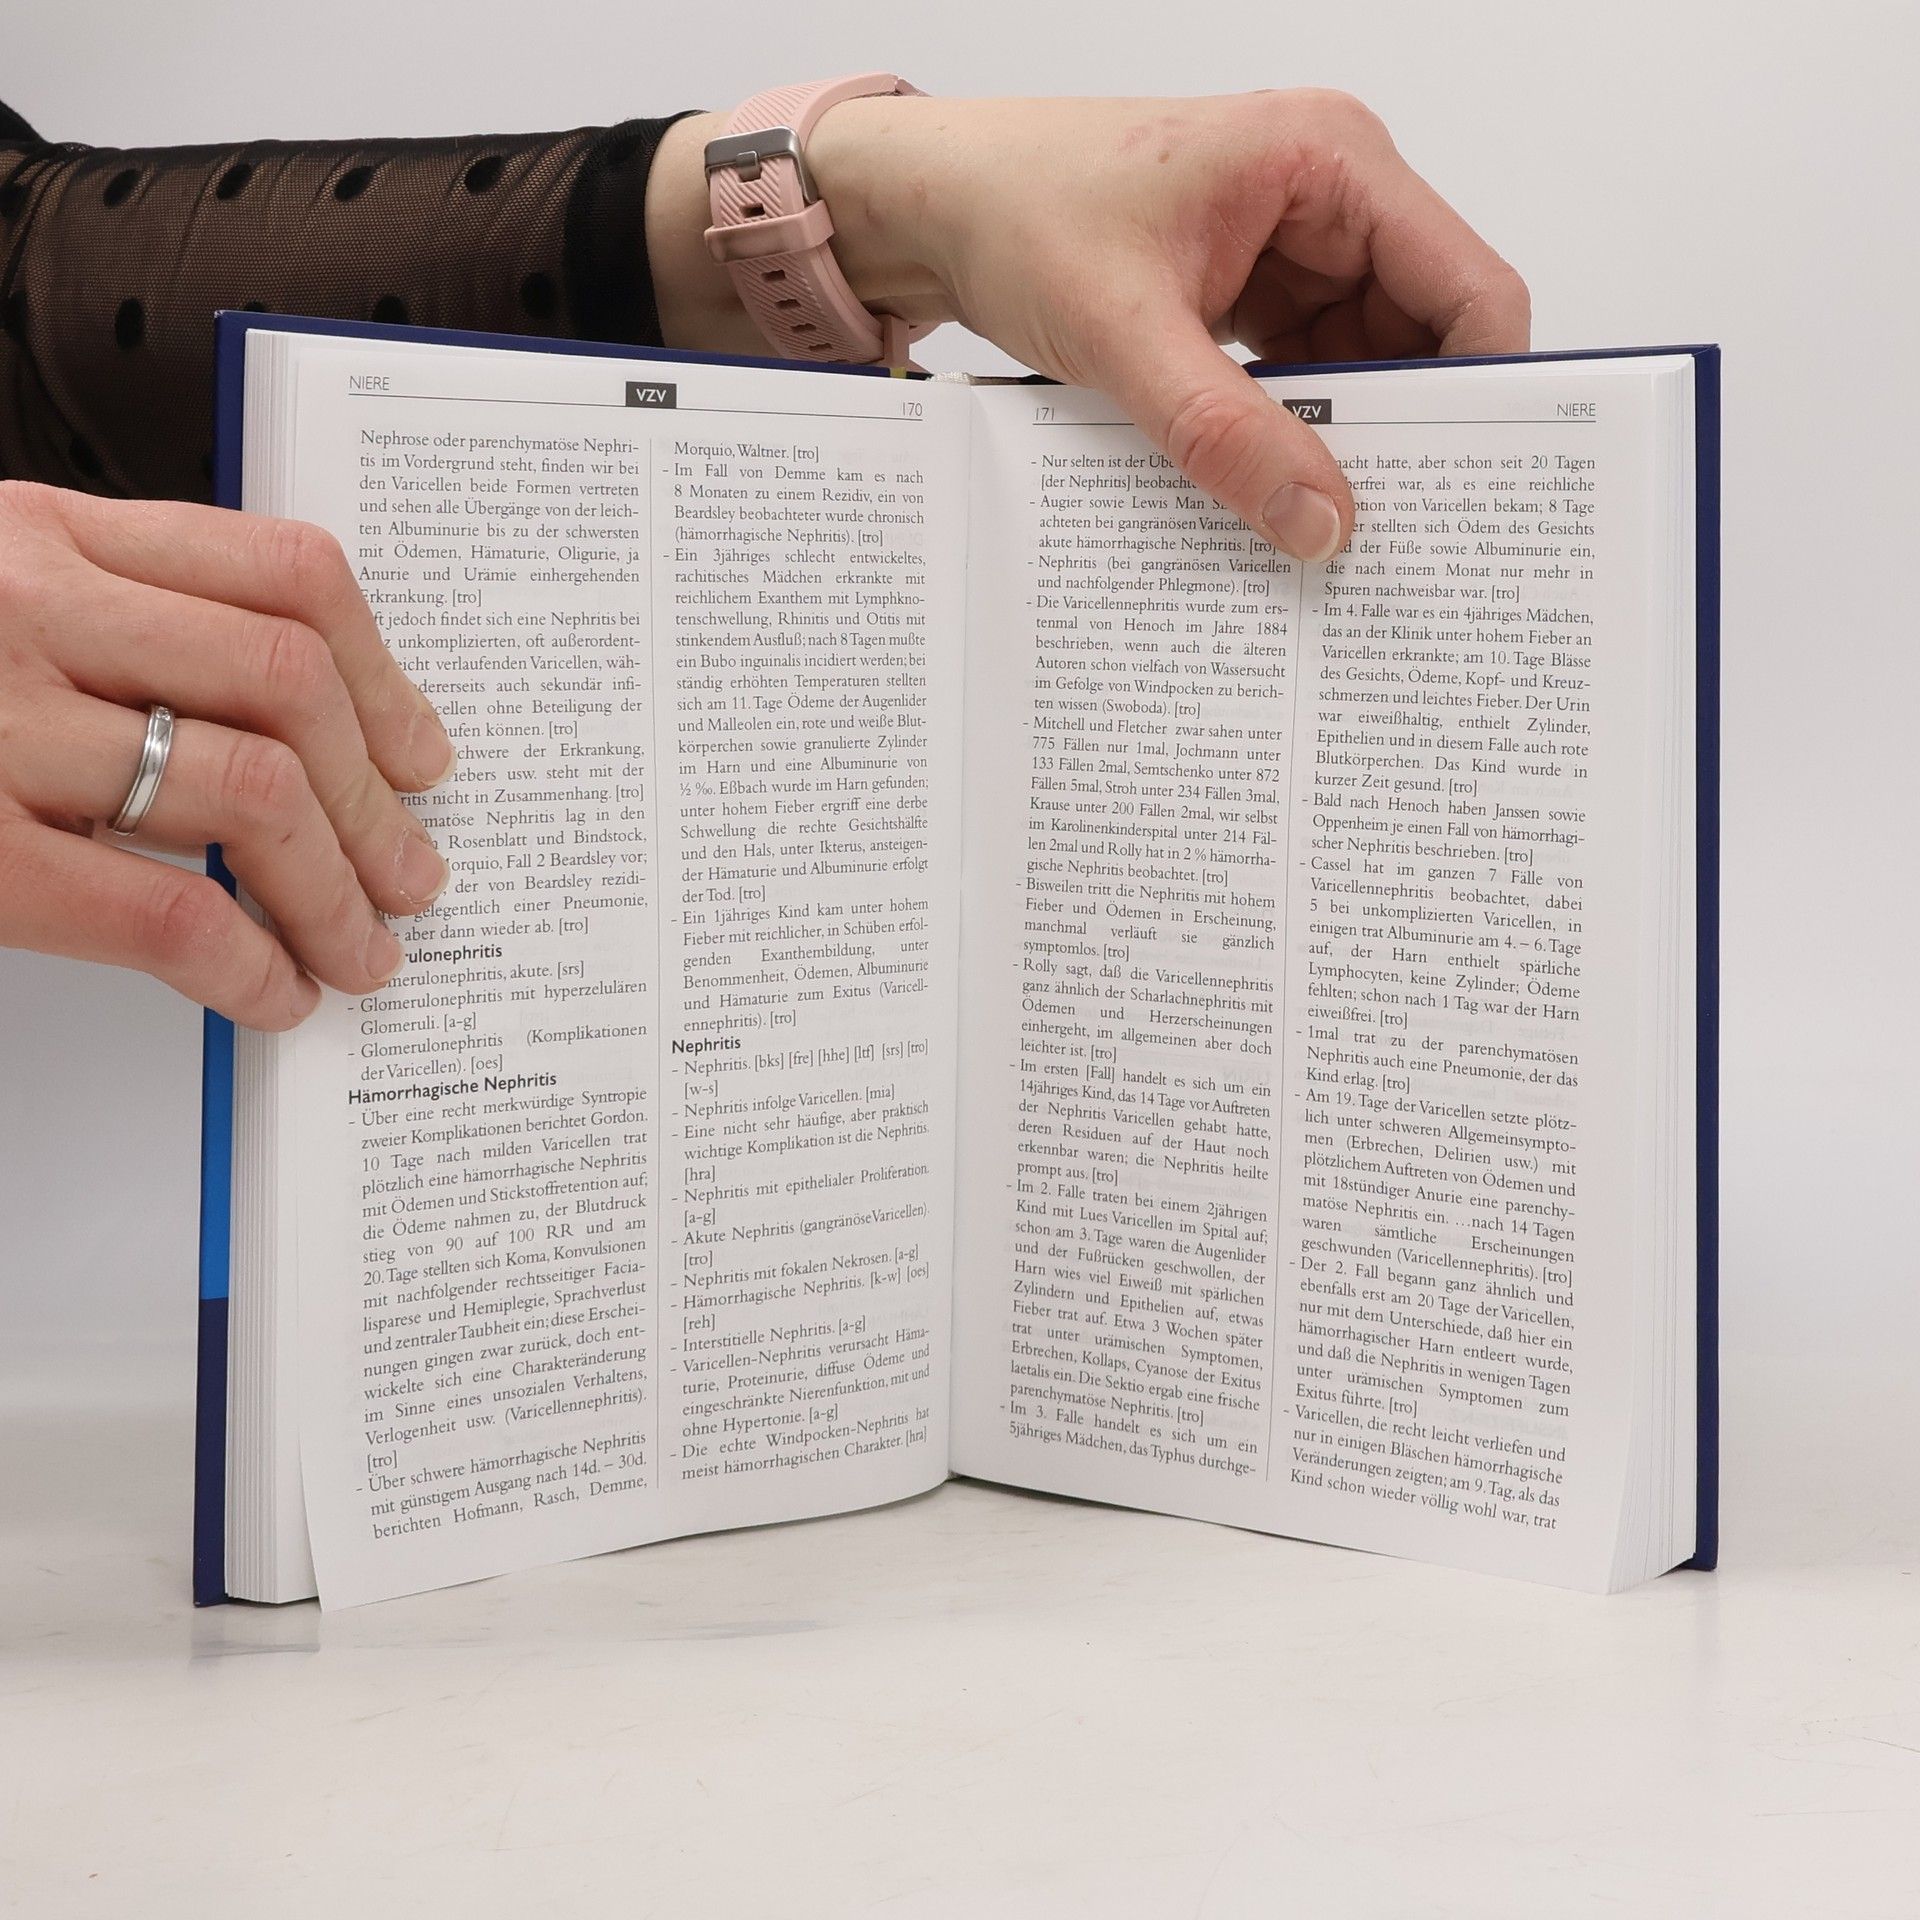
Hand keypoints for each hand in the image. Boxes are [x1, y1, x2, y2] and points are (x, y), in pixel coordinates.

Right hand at [0, 483, 454, 1028]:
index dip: (383, 675)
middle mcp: (24, 608)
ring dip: (338, 888)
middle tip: (413, 873)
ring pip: (248, 789)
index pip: (282, 574)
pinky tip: (271, 991)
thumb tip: (283, 718)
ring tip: (364, 945)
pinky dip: (248, 963)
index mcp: (43, 533)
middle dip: (379, 802)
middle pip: (287, 686)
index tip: (420, 750)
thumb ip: (107, 615)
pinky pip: (163, 912)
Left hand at [650, 90, 1529, 559]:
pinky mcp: (1254, 292)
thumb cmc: (1018, 213)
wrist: (932, 205)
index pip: (1468, 287)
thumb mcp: (1127, 335)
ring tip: (1332, 526)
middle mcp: (1330, 196)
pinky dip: (1297, 430)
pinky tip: (1279, 491)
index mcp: (1330, 162)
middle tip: (1401, 536)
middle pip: (1425, 334)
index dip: (1484, 391)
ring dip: (1348, 440)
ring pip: (1367, 364)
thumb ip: (1226, 434)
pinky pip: (1308, 373)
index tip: (1470, 492)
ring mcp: (1294, 247)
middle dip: (1412, 430)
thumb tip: (1322, 523)